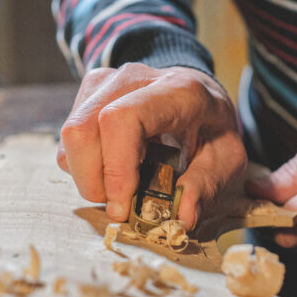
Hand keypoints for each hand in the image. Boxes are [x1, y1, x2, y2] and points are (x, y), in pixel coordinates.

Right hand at [57, 63, 245, 228]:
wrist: (196, 92)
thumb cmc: (210, 127)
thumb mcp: (228, 158)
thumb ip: (207, 185)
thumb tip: (181, 217)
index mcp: (177, 91)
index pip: (122, 120)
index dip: (114, 168)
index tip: (121, 207)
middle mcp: (134, 78)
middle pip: (83, 130)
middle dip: (93, 182)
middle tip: (121, 204)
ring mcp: (105, 82)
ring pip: (70, 137)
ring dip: (87, 177)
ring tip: (120, 186)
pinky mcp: (88, 93)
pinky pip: (68, 140)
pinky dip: (83, 167)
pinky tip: (112, 168)